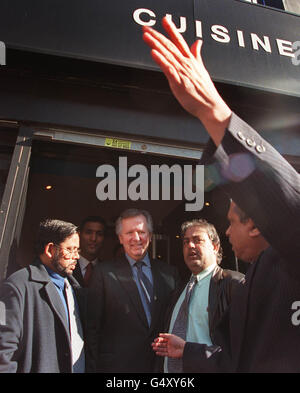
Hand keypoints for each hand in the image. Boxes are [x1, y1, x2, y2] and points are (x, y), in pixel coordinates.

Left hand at [142, 17, 230, 145]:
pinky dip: (161, 60)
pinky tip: (154, 53)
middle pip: (170, 46)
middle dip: (157, 36)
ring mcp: (182, 72)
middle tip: (146, 28)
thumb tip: (197, 42)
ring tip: (146, 36)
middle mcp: (186, 64)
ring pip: (167, 55)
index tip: (164, 20)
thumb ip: (197, 55)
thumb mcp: (201, 69)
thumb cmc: (205, 92)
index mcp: (191, 61)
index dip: (172, 30)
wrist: (210, 106)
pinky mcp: (179, 83)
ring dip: (156, 44)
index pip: (180, 41)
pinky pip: (168, 69)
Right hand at [152, 333, 184, 357]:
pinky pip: (164, 354)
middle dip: (157, 344)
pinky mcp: (170, 354)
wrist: (183, 349)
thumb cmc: (179, 342)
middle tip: (152, 344)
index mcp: (170, 339)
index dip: (159, 340)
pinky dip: (160, 353)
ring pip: (162, 349)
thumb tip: (159, 334)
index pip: (163, 339)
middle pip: (162, 344)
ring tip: (153, 348)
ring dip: (157, 348)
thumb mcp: (171, 336)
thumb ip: (165, 335)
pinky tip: (157, 352)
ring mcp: (169, 349)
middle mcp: (169, 344)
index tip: (155, 340)